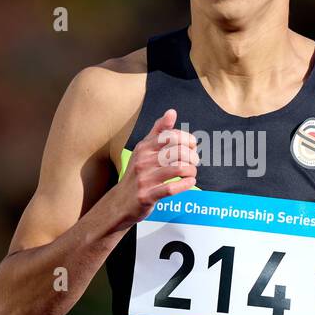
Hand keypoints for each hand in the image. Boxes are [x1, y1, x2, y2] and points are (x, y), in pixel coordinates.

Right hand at [112, 108, 198, 225]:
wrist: (120, 202)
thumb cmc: (137, 174)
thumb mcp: (144, 150)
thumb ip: (158, 131)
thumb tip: (172, 112)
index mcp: (144, 147)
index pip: (171, 136)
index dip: (187, 139)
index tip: (192, 145)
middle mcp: (143, 161)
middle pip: (177, 151)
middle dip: (192, 156)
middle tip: (194, 161)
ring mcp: (144, 179)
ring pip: (177, 169)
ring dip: (191, 170)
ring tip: (191, 172)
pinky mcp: (147, 196)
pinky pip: (171, 188)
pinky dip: (186, 184)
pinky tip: (190, 182)